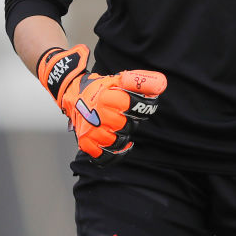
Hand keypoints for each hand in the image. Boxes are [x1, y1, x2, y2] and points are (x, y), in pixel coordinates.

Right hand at [36, 44, 166, 164]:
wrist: (73, 95)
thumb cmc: (101, 88)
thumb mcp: (119, 79)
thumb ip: (141, 81)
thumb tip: (162, 83)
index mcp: (107, 98)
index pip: (136, 106)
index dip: (145, 107)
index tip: (146, 106)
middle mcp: (98, 115)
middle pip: (128, 126)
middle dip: (130, 121)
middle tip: (123, 114)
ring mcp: (91, 131)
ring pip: (119, 141)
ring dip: (123, 136)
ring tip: (118, 126)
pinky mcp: (86, 143)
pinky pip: (105, 157)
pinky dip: (115, 154)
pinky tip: (119, 146)